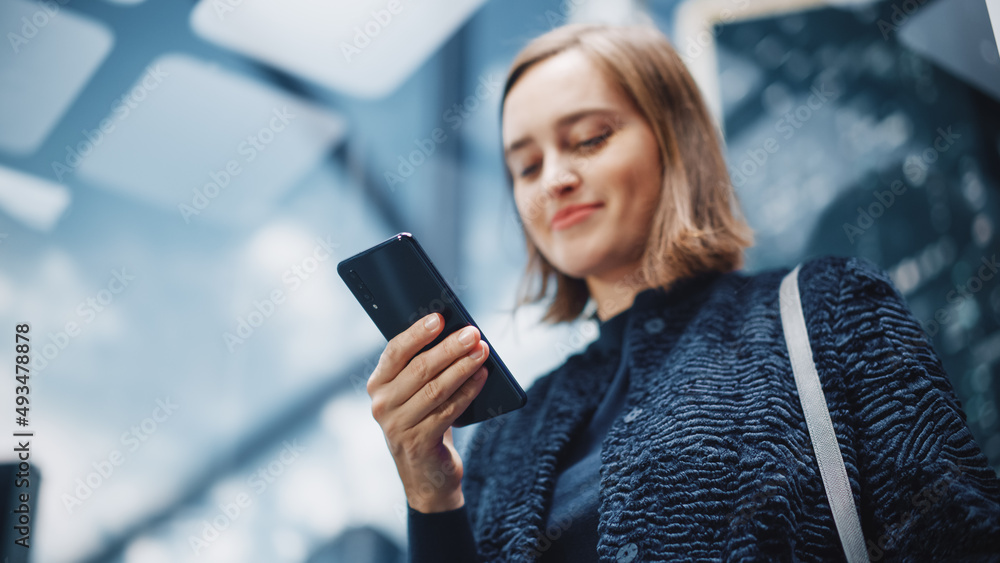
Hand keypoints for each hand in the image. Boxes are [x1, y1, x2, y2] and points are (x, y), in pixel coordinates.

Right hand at [367, 312, 490, 512]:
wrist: (426, 475)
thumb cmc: (424, 421)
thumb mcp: (415, 394)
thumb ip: (424, 367)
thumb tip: (456, 333)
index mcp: (378, 384)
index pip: (395, 351)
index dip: (417, 333)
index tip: (440, 317)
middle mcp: (382, 404)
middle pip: (420, 368)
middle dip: (450, 348)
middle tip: (473, 334)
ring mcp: (397, 426)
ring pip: (436, 389)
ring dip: (463, 367)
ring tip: (483, 352)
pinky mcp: (417, 443)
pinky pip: (448, 411)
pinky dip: (468, 391)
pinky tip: (482, 377)